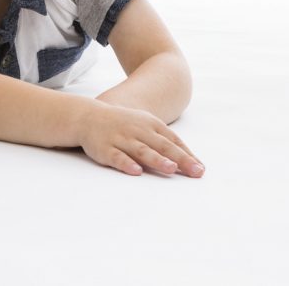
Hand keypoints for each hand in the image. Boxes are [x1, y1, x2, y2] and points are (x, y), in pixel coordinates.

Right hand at [77, 101, 204, 176]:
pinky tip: (136, 171)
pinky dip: (126, 164)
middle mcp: (137, 130)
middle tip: (195, 171)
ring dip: (157, 160)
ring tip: (171, 169)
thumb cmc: (124, 124)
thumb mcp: (145, 125)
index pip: (172, 140)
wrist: (88, 116)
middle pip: (161, 146)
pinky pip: (117, 157)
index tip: (200, 169)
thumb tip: (190, 161)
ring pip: (141, 150)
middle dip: (179, 159)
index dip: (187, 155)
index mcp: (150, 124)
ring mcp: (121, 139)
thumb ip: (164, 141)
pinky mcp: (105, 148)